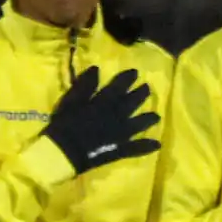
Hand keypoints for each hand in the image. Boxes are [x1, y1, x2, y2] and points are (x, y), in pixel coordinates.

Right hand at [42, 66, 159, 172]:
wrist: (65, 152)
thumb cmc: (64, 124)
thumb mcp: (71, 101)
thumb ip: (84, 85)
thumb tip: (96, 69)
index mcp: (104, 102)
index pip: (118, 87)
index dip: (127, 79)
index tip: (135, 73)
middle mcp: (117, 116)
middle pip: (132, 103)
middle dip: (140, 95)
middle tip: (148, 88)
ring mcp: (120, 134)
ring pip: (138, 124)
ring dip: (148, 119)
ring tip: (156, 117)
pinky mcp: (119, 149)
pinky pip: (136, 148)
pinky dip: (146, 146)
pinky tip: (157, 144)